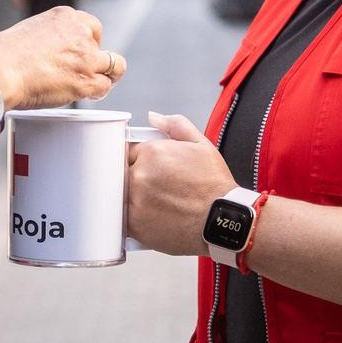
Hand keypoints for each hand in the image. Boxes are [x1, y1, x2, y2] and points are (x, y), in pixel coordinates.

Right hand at [0, 7, 121, 108]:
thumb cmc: (3, 56)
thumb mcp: (29, 31)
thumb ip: (49, 38)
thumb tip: (52, 54)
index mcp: (65, 17)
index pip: (91, 26)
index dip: (88, 42)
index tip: (80, 53)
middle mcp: (80, 33)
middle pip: (101, 45)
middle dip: (96, 58)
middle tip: (83, 71)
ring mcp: (86, 57)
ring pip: (114, 66)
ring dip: (104, 76)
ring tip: (92, 85)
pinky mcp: (86, 80)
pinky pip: (104, 87)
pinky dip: (96, 93)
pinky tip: (86, 95)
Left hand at [125, 112, 235, 255]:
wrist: (221, 222)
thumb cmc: (214, 187)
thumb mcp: (202, 146)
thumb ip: (176, 126)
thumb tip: (154, 118)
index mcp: (152, 153)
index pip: (130, 150)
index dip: (140, 159)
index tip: (149, 168)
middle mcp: (139, 176)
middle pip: (123, 171)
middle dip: (136, 176)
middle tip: (157, 187)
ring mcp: (134, 201)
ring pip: (120, 193)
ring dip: (133, 196)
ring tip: (158, 202)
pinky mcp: (133, 224)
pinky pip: (122, 215)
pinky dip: (133, 215)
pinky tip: (153, 215)